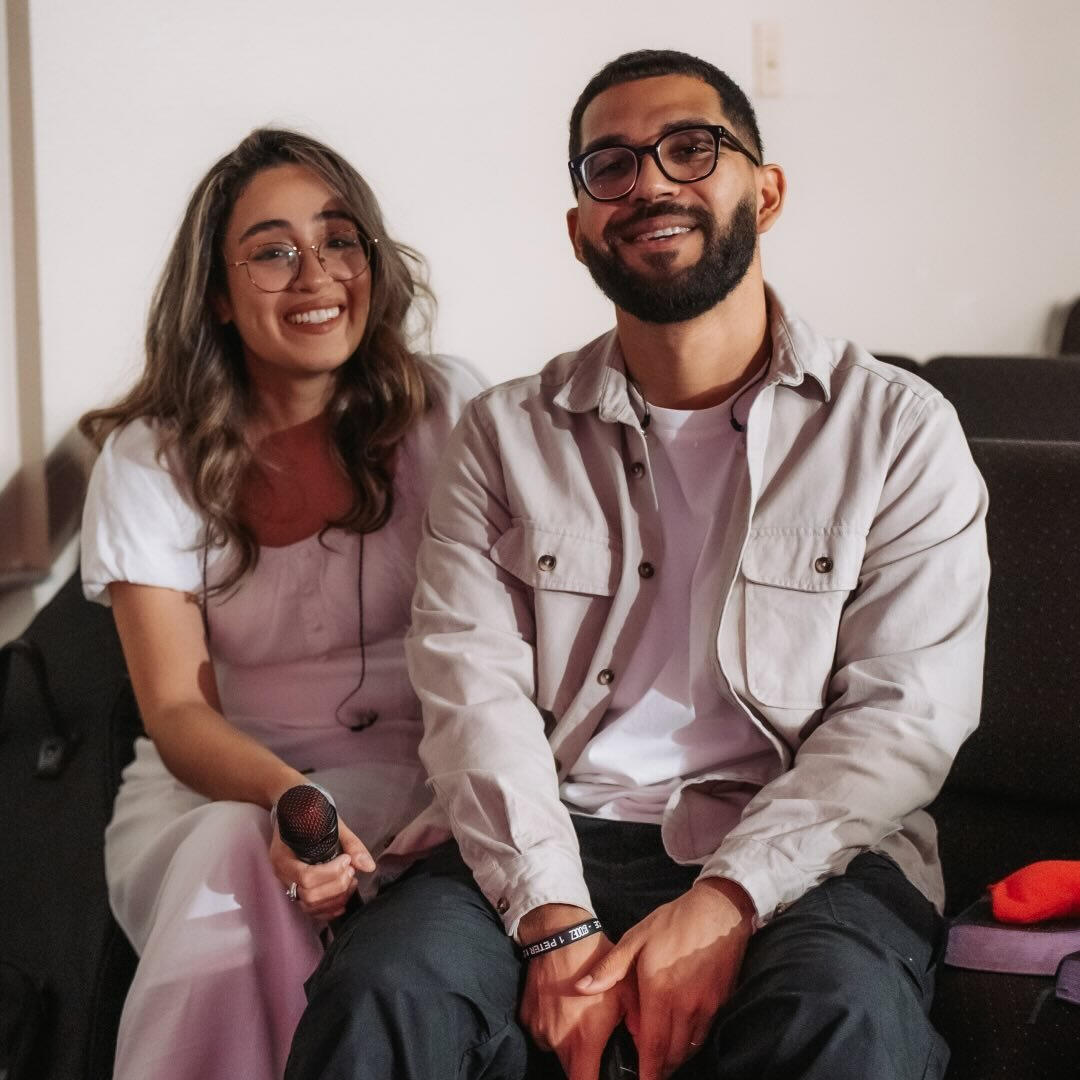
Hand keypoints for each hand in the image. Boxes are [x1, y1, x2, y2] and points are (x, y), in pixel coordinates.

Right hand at [269, 817, 374, 920]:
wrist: (294, 814)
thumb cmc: (311, 819)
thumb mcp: (332, 824)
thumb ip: (351, 844)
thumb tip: (368, 866)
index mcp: (283, 856)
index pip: (306, 877)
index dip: (331, 873)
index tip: (346, 860)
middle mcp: (282, 874)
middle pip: (309, 895)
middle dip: (336, 886)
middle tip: (351, 871)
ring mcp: (287, 885)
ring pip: (310, 906)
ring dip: (336, 898)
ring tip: (351, 881)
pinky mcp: (295, 892)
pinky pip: (310, 911)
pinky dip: (329, 910)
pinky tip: (343, 900)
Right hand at [519, 905, 625, 1079]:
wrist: (558, 933)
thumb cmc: (595, 961)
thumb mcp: (626, 991)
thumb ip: (637, 1025)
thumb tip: (648, 1046)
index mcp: (583, 1040)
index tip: (602, 1074)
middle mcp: (556, 1040)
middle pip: (570, 1069)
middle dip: (584, 1061)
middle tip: (594, 1040)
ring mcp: (538, 1029)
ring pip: (555, 1050)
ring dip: (566, 1042)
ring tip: (577, 1015)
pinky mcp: (526, 1017)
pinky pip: (541, 1032)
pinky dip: (551, 1025)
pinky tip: (561, 1004)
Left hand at [575, 879, 753, 1079]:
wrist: (719, 911)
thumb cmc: (674, 922)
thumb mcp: (636, 938)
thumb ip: (610, 968)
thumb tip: (582, 988)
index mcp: (659, 991)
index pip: (653, 1045)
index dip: (647, 1071)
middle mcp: (685, 1005)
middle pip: (673, 1053)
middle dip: (660, 1067)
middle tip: (647, 1070)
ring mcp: (705, 1006)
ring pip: (690, 1046)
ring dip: (675, 1057)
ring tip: (661, 1057)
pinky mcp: (720, 1002)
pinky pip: (704, 1033)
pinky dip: (690, 1042)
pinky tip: (680, 1035)